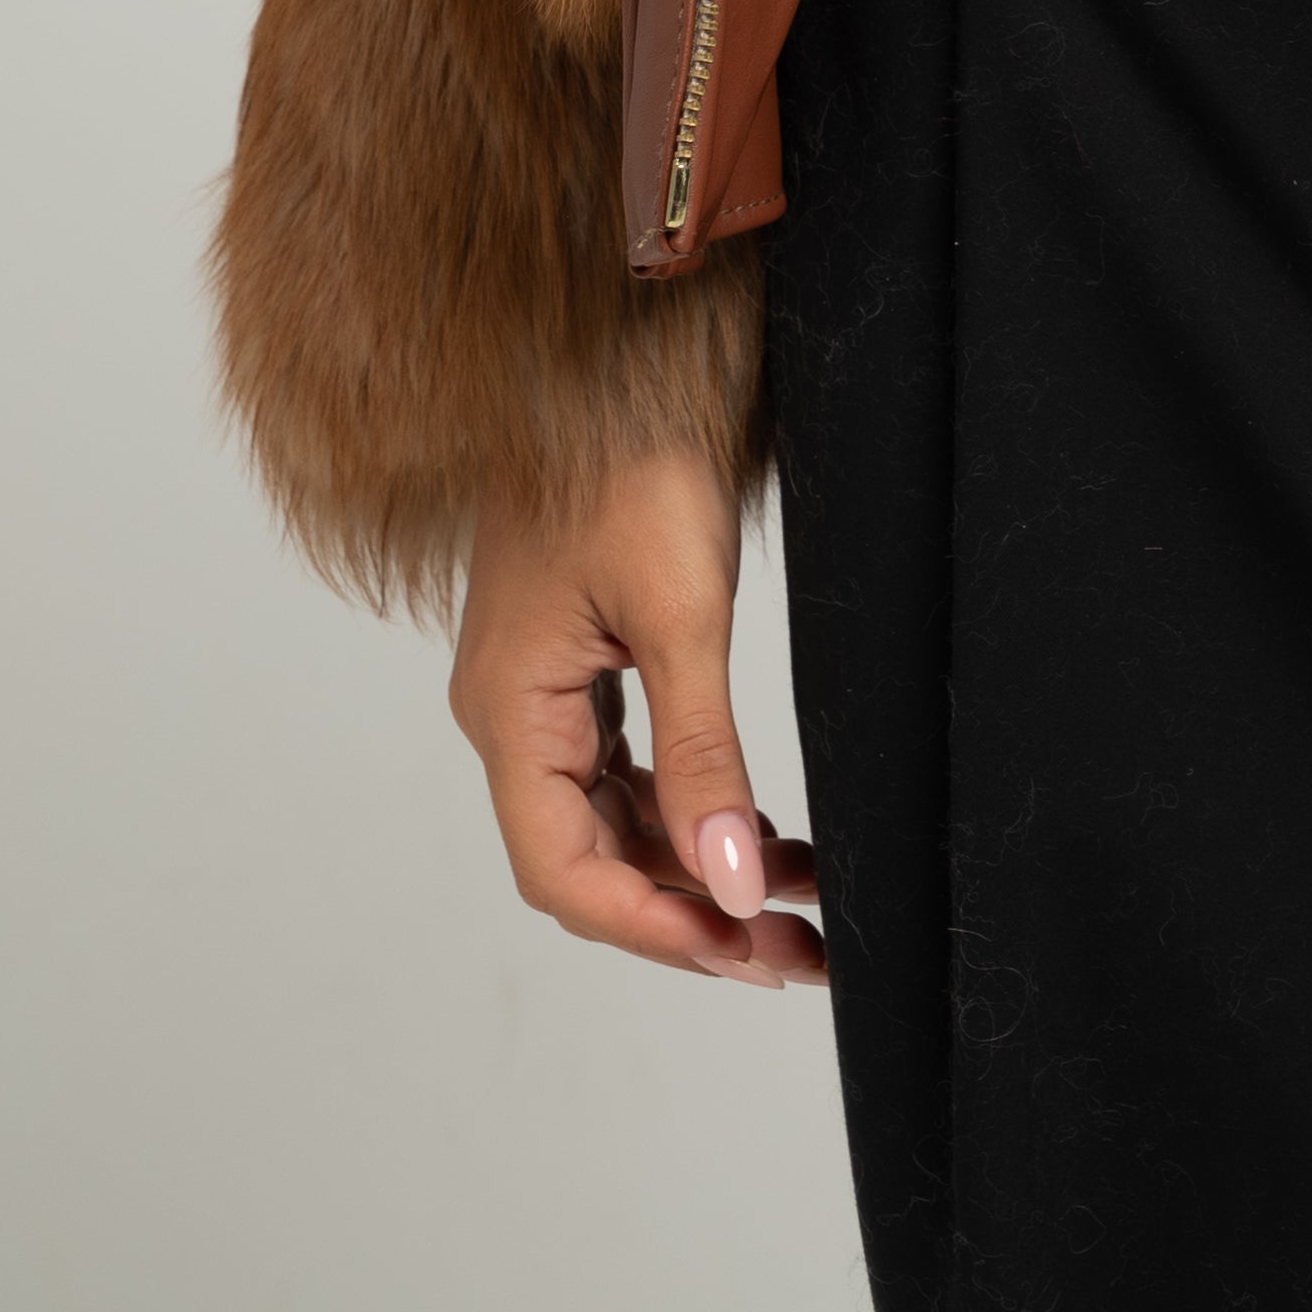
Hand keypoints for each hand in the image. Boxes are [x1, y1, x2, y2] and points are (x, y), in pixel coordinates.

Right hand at [450, 440, 824, 984]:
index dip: (654, 928)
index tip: (745, 954)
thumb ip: (702, 757)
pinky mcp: (583, 666)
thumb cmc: (632, 458)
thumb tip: (733, 885)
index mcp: (511, 712)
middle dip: (692, 913)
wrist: (623, 357)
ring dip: (701, 867)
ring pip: (618, 823)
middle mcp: (515, 716)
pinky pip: (631, 772)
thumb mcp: (681, 612)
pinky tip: (762, 832)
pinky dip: (694, 809)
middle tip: (795, 953)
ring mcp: (546, 692)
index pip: (566, 871)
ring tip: (801, 907)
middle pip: (593, 860)